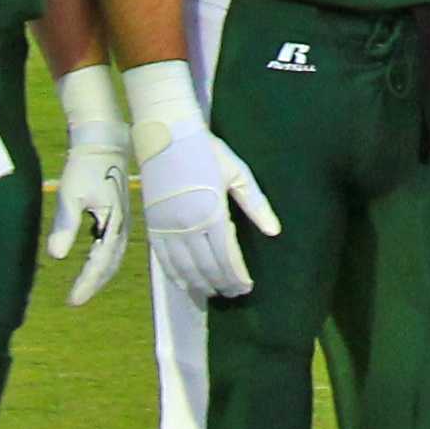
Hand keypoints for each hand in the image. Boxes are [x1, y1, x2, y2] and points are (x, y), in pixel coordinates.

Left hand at [45, 64, 130, 305]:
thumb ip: (65, 225)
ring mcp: (123, 219)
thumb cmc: (85, 166)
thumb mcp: (70, 195)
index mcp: (113, 222)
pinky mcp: (119, 213)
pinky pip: (113, 244)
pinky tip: (93, 260)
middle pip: (111, 263)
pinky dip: (104, 259)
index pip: (99, 262)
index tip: (72, 301)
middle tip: (76, 300)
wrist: (105, 142)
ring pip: (114, 255)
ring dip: (101, 273)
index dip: (86, 284)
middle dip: (94, 284)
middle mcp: (122, 225)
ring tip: (84, 287)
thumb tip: (56, 256)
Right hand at [126, 61, 281, 302]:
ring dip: (201, 284)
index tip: (248, 287)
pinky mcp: (153, 225)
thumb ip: (257, 205)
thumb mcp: (239, 173)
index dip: (238, 276)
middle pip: (207, 266)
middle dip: (223, 283)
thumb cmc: (207, 151)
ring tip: (214, 293)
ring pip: (185, 268)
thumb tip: (275, 231)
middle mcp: (189, 225)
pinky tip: (186, 283)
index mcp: (212, 213)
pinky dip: (176, 275)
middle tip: (235, 294)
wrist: (166, 135)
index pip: (227, 256)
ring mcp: (168, 227)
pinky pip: (164, 260)